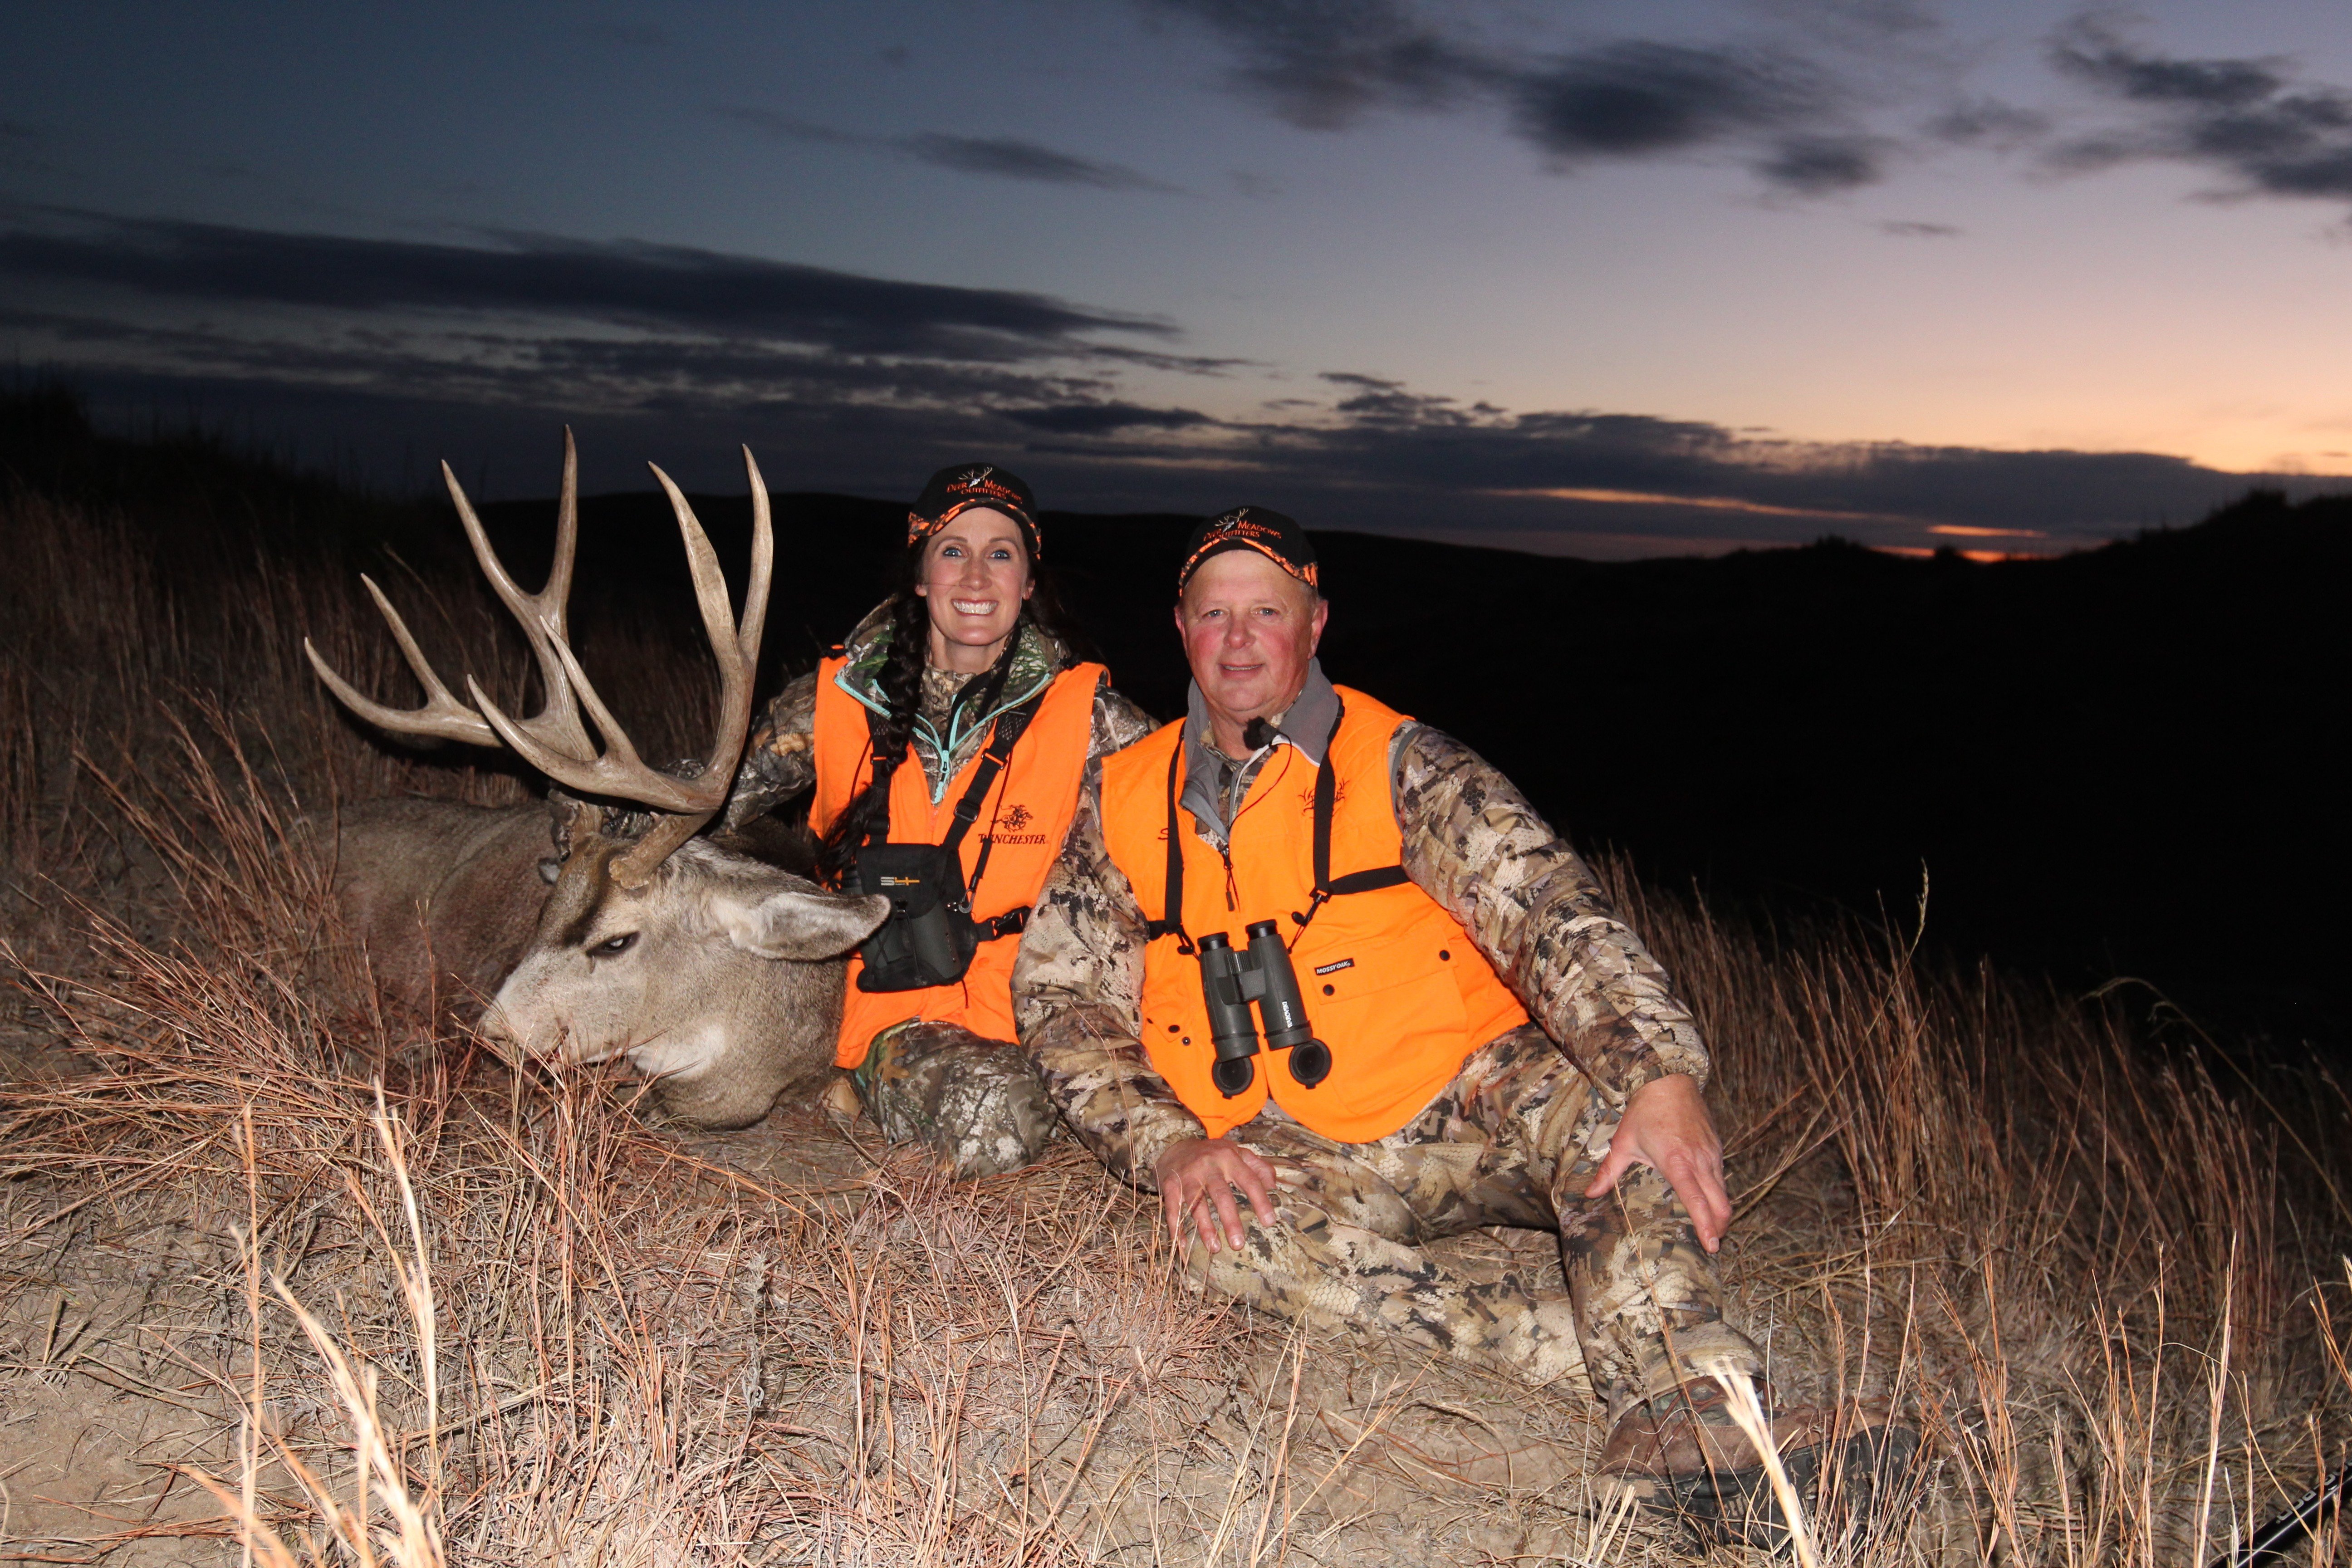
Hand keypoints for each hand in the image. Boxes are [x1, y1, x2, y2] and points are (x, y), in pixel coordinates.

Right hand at [1156, 1135, 1278, 1252]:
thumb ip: (1259, 1166)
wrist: (1175, 1146)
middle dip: (1230, 1220)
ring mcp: (1188, 1176)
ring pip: (1196, 1203)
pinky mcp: (1170, 1185)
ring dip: (1205, 1227)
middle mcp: (1208, 1166)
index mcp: (1229, 1158)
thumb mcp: (1238, 1153)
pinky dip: (1176, 1227)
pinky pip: (1172, 1209)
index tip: (1269, 1223)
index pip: (1249, 1180)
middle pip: (1221, 1195)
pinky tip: (1182, 1245)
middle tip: (1238, 1244)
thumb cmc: (1214, 1155)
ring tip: (1215, 1248)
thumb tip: (1274, 1186)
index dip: (1260, 1201)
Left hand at [1583, 1073, 1731, 1252]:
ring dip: (1721, 1212)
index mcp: (1677, 1162)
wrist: (1667, 1079)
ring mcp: (1712, 1153)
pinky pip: (1722, 1176)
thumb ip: (1609, 1171)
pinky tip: (1709, 1201)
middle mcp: (1700, 1160)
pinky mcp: (1717, 1147)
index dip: (1706, 1226)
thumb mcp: (1623, 1142)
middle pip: (1721, 1203)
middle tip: (1712, 1244)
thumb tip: (1590, 1194)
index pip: (1698, 1201)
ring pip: (1724, 1191)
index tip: (1712, 1246)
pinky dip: (1719, 1193)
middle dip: (1720, 1227)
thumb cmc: (1644, 1111)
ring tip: (1712, 1229)